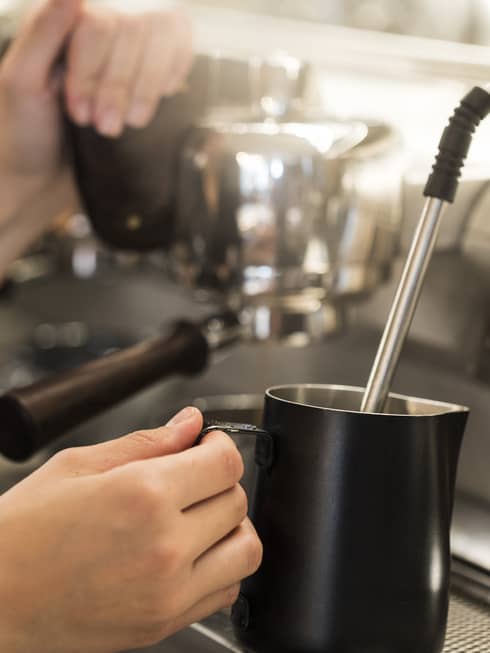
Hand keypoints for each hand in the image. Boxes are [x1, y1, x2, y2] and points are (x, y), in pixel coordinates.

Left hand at [0, 0, 191, 207]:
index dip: (92, 69)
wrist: (50, 167)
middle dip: (119, 84)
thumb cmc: (28, 125)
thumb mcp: (20, 80)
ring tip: (128, 125)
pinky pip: (181, 45)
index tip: (80, 113)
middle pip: (133, 26)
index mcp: (62, 10)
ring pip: (161, 33)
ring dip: (146, 88)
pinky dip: (170, 77)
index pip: (97, 20)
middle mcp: (100, 12)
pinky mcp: (157, 53)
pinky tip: (153, 102)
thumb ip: (41, 32)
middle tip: (104, 127)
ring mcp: (132, 30)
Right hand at [0, 407, 261, 652]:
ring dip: (232, 526)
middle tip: (194, 478)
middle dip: (221, 480)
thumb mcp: (78, 465)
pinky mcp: (164, 622)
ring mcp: (168, 591)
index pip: (225, 462)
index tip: (208, 445)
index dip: (221, 444)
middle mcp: (164, 545)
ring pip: (246, 549)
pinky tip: (192, 553)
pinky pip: (227, 591)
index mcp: (143, 494)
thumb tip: (189, 423)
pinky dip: (222, 567)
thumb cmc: (23, 532)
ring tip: (201, 516)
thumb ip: (147, 442)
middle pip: (237, 500)